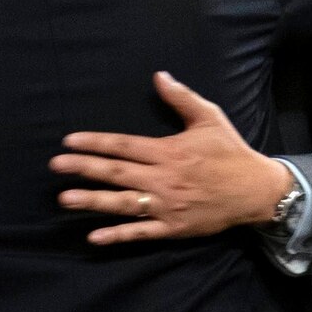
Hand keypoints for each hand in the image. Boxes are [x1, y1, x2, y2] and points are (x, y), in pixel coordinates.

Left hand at [50, 71, 293, 243]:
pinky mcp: (174, 227)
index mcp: (168, 151)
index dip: (95, 143)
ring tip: (65, 199)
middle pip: (116, 173)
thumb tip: (159, 75)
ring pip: (123, 203)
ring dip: (93, 201)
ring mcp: (167, 205)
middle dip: (83, 169)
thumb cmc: (230, 151)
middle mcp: (163, 178)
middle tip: (56, 166)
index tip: (68, 142)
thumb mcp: (209, 118)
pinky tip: (95, 236)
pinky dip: (118, 235)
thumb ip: (181, 98)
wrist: (256, 190)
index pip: (124, 145)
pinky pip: (141, 232)